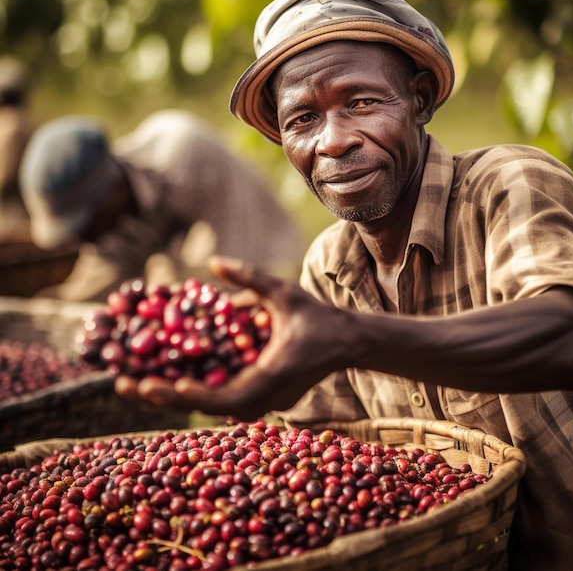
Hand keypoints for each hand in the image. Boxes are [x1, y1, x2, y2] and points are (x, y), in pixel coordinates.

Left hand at [115, 256, 349, 420]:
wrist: (347, 343)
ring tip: (135, 386)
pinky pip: (223, 402)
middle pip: (210, 410)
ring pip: (213, 410)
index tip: (170, 386)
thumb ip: (249, 277)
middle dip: (167, 399)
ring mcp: (266, 403)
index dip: (199, 396)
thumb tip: (213, 260)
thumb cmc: (318, 317)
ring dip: (174, 400)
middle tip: (126, 385)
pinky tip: (166, 383)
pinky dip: (194, 395)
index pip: (232, 397)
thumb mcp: (284, 292)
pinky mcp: (263, 400)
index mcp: (275, 374)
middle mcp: (268, 397)